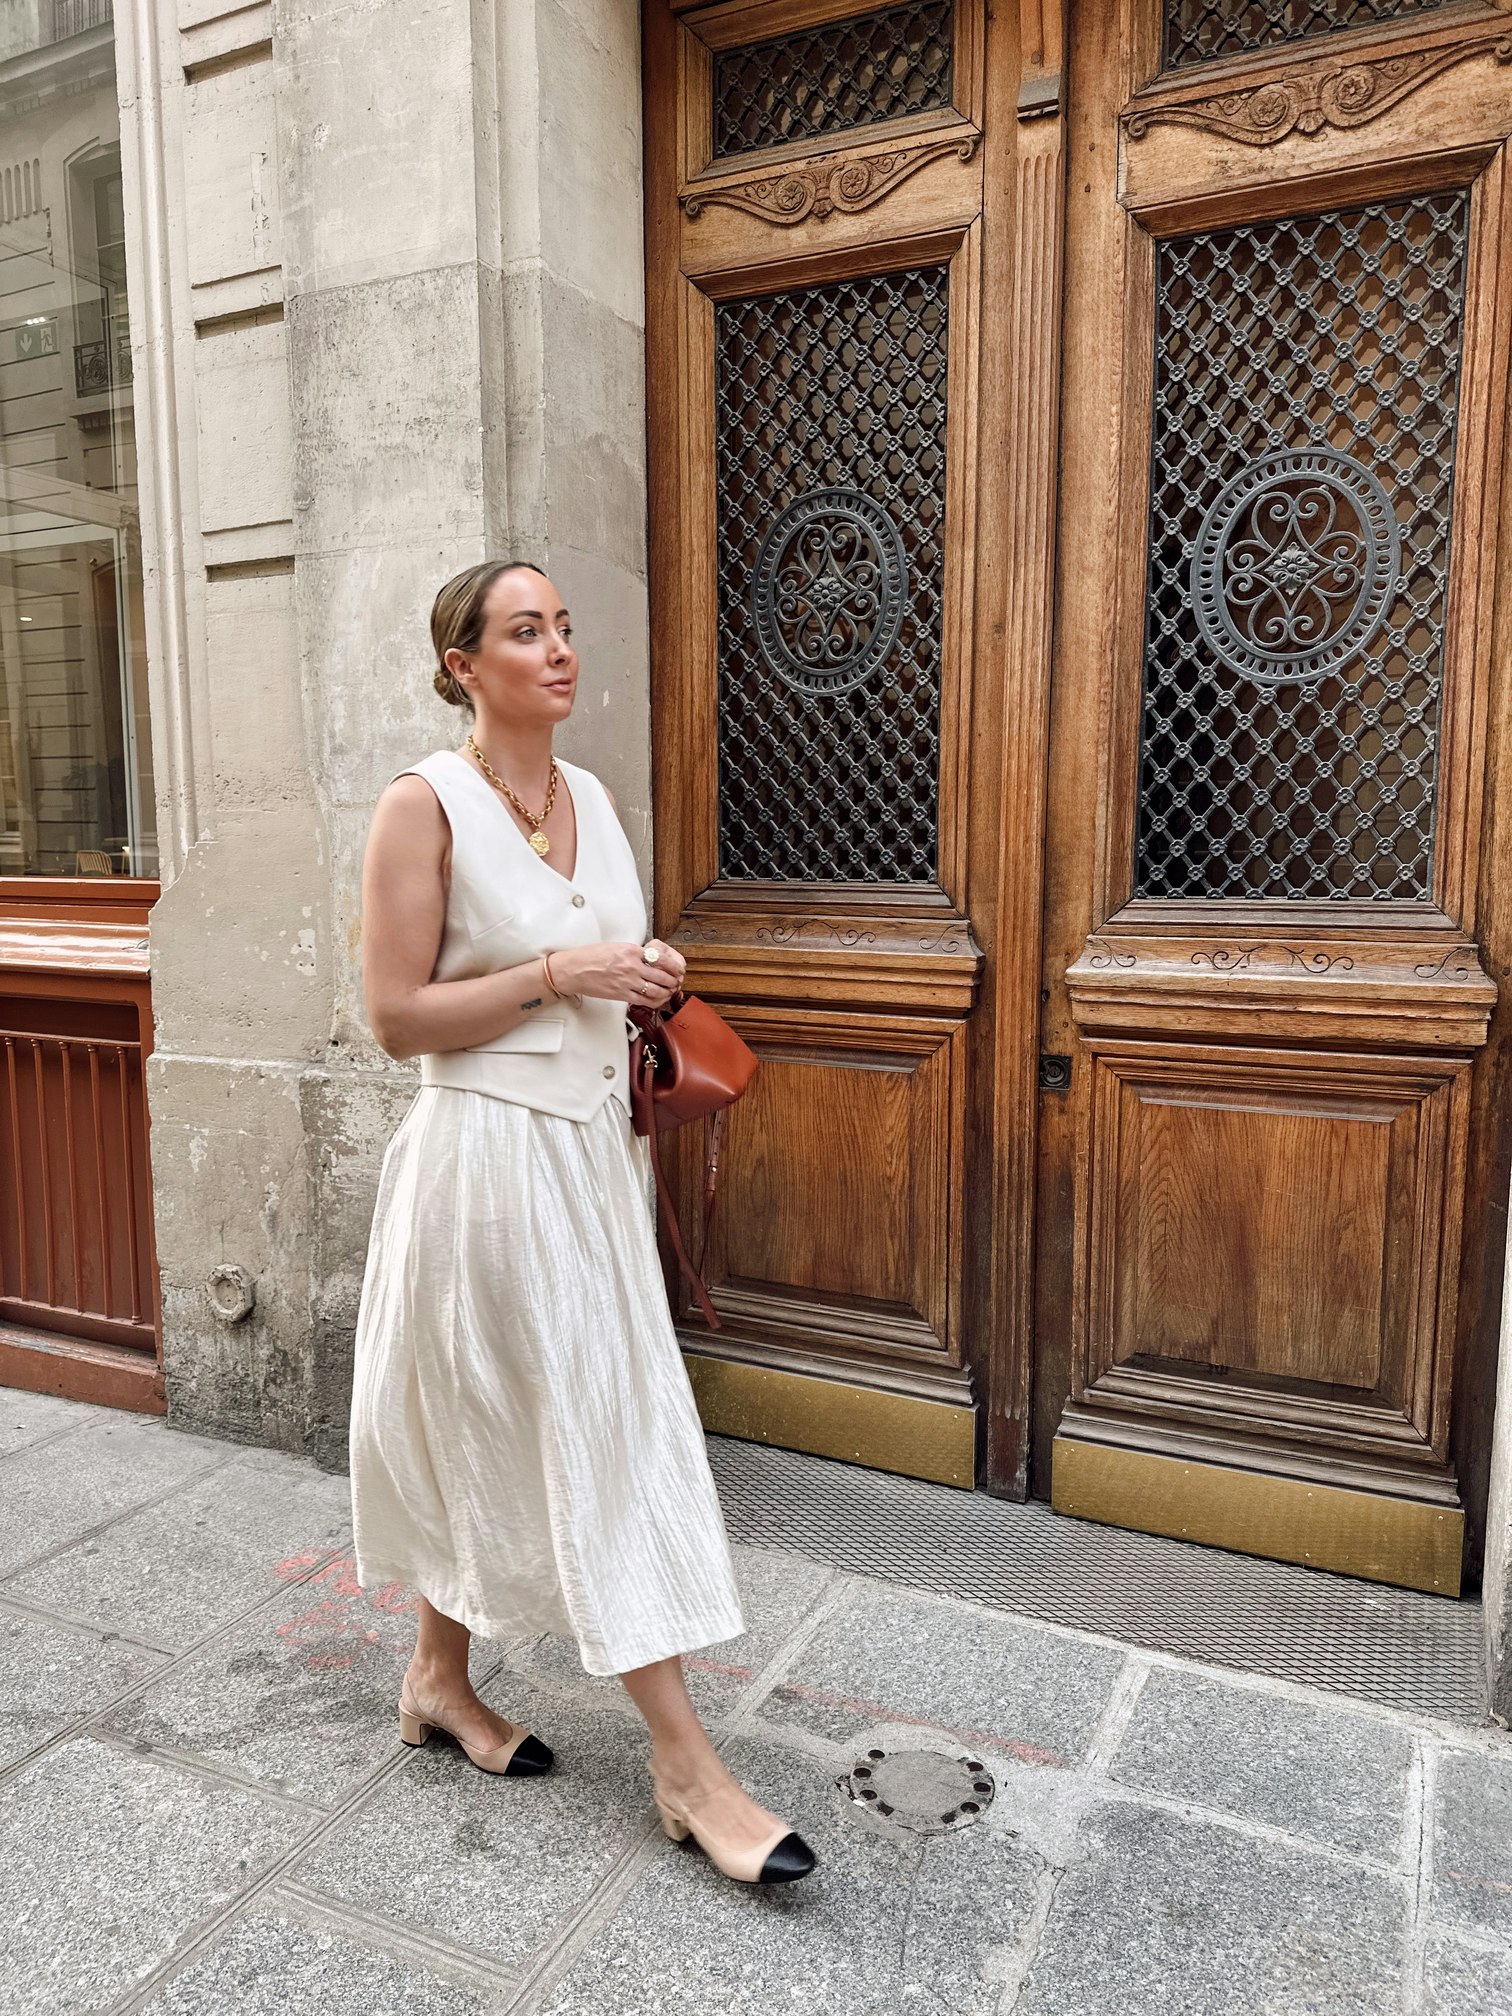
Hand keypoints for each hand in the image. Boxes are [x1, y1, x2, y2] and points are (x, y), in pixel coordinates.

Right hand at [550, 938, 685, 1006]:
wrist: (574, 970)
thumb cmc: (591, 957)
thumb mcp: (616, 947)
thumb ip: (634, 953)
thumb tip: (649, 958)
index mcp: (631, 951)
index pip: (661, 958)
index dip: (673, 966)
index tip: (677, 969)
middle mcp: (632, 966)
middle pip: (663, 975)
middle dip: (673, 980)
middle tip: (676, 982)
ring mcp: (627, 981)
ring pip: (657, 990)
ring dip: (667, 992)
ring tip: (670, 991)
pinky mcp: (621, 995)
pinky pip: (644, 1001)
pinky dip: (656, 1002)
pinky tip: (658, 1000)